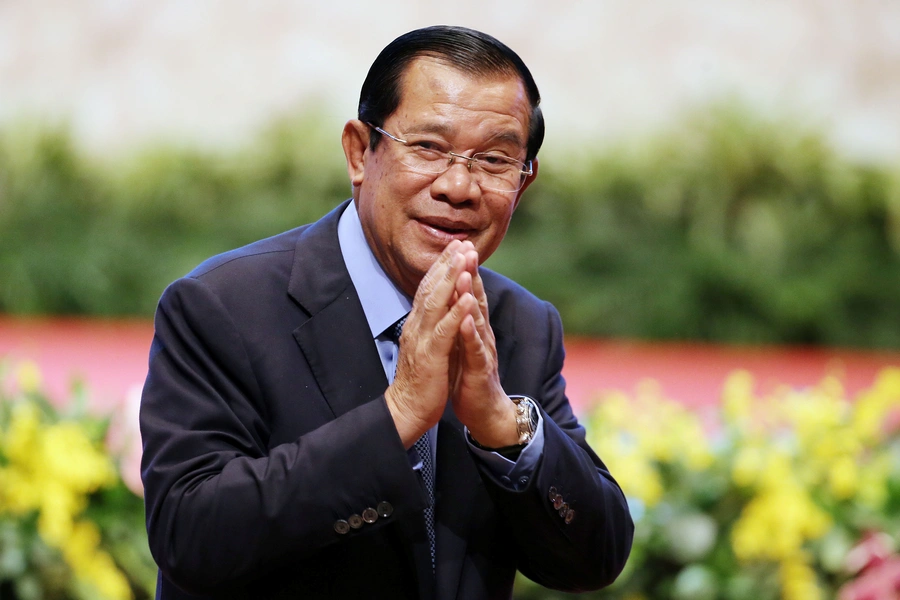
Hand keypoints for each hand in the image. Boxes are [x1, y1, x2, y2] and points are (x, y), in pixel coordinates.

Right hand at [385, 240, 478, 447]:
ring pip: (436, 303)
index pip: (428, 288)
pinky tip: (468, 298)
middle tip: (462, 242)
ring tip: (465, 259)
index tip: (455, 247)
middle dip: (447, 263)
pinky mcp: (430, 356)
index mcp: (417, 324)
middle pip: (431, 288)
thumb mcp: (424, 346)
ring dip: (452, 279)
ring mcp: (422, 340)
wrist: (406, 411)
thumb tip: (435, 308)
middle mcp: (416, 326)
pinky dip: (456, 313)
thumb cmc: (420, 381)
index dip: (441, 266)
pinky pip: (444, 331)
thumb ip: (428, 325)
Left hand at [450, 252, 519, 448]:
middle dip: (471, 272)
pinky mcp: (480, 369)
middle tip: (466, 247)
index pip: (469, 292)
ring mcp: (482, 349)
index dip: (463, 268)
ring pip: (476, 319)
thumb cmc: (471, 375)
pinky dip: (470, 334)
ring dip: (471, 296)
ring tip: (465, 275)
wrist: (484, 410)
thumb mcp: (463, 341)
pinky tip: (465, 321)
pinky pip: (475, 349)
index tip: (457, 245)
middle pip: (475, 297)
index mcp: (474, 325)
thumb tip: (454, 295)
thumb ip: (461, 318)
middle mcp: (481, 333)